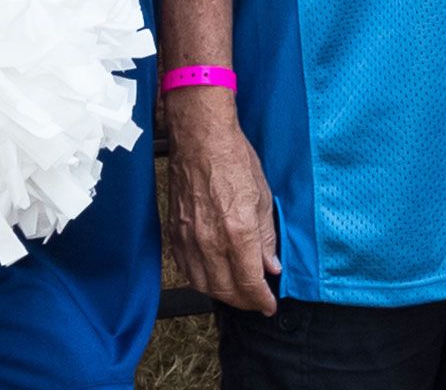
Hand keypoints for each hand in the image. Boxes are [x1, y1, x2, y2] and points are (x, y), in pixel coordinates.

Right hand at [164, 93, 281, 314]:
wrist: (200, 140)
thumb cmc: (235, 160)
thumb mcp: (263, 198)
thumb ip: (266, 238)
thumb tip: (271, 266)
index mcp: (237, 232)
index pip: (249, 282)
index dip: (261, 300)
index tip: (270, 305)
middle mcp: (210, 241)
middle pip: (225, 290)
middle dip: (244, 301)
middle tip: (257, 300)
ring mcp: (188, 239)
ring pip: (202, 285)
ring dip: (222, 294)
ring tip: (237, 291)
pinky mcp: (174, 233)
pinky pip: (185, 269)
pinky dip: (200, 279)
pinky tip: (212, 276)